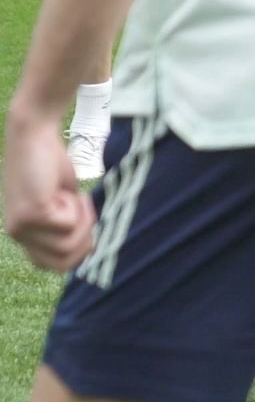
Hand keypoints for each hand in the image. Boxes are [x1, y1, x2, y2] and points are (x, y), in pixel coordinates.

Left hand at [4, 104, 94, 272]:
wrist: (33, 135)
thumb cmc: (51, 164)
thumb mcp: (63, 202)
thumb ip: (67, 226)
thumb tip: (89, 249)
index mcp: (24, 234)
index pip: (53, 266)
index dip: (78, 251)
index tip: (86, 223)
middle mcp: (17, 234)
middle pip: (63, 262)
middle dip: (85, 240)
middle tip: (85, 210)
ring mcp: (21, 226)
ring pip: (67, 245)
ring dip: (81, 220)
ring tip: (73, 196)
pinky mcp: (30, 214)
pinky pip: (67, 224)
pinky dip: (75, 207)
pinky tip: (62, 189)